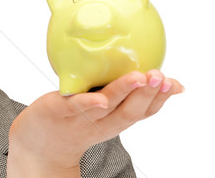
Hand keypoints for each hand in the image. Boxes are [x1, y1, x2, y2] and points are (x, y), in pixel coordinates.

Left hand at [7, 70, 182, 176]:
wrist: (38, 142)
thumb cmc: (74, 118)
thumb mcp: (104, 107)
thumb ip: (122, 92)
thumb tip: (153, 73)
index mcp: (115, 119)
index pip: (144, 111)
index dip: (161, 99)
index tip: (175, 85)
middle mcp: (102, 122)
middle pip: (130, 111)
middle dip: (149, 94)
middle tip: (162, 78)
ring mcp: (81, 117)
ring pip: (107, 107)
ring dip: (125, 92)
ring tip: (140, 77)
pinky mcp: (59, 110)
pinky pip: (75, 106)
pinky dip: (88, 103)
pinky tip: (100, 100)